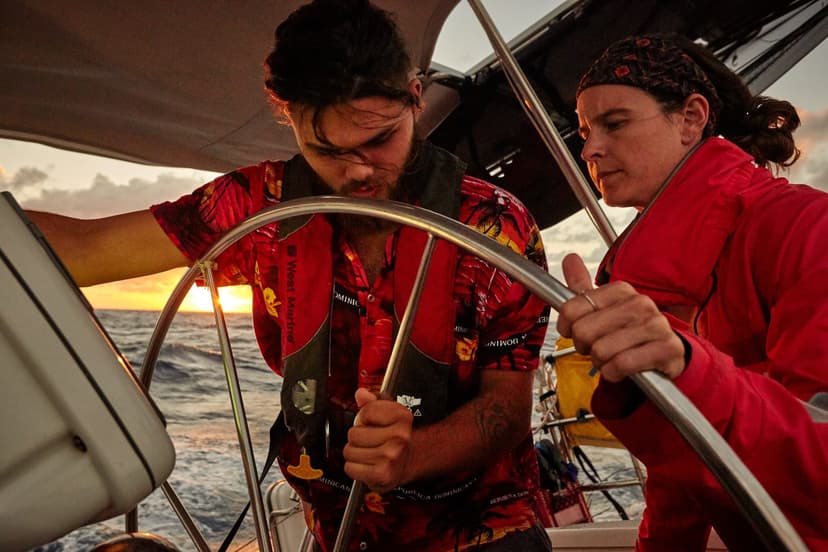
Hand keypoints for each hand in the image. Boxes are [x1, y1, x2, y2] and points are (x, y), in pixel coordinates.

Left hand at [343, 388, 413, 492]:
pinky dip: (354, 468)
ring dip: (354, 452)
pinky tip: (366, 464)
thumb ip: (373, 401)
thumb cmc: (394, 436)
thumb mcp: (387, 412)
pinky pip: (350, 468)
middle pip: (354, 433)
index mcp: (402, 416)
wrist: (406, 462)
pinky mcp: (382, 474)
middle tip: (369, 440)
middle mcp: (400, 436)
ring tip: (368, 452)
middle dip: (357, 437)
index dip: (363, 418)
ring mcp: (391, 456)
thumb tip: (361, 394)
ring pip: (349, 451)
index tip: (370, 422)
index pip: (366, 412)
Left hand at [556, 253, 686, 380]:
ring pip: (601, 350)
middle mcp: (639, 304)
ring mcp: (655, 325)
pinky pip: (621, 365)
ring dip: (600, 362)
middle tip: (595, 348)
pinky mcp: (666, 349)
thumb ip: (583, 286)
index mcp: (621, 290)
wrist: (664, 352)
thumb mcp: (604, 308)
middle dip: (584, 346)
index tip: (574, 332)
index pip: (571, 309)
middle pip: (583, 331)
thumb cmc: (629, 330)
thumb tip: (570, 258)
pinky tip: (620, 369)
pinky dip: (613, 372)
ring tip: (611, 357)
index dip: (566, 327)